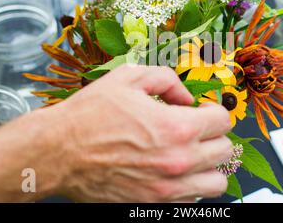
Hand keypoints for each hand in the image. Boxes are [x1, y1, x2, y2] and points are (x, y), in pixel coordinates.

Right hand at [52, 65, 232, 201]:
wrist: (57, 152)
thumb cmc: (89, 115)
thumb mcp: (128, 77)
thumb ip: (166, 80)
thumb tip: (185, 96)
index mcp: (176, 127)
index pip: (223, 121)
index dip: (214, 111)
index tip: (202, 111)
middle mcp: (178, 161)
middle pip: (225, 150)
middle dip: (214, 135)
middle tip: (196, 130)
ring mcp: (167, 188)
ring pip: (216, 182)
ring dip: (209, 165)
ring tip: (191, 154)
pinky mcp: (153, 205)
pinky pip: (192, 200)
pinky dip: (191, 186)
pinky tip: (174, 172)